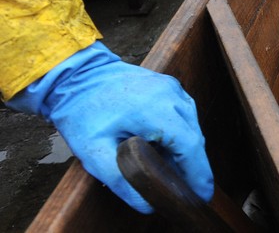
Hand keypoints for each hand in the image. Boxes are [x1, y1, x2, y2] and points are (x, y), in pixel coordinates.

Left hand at [7, 43, 212, 213]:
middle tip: (186, 190)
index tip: (202, 195)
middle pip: (194, 138)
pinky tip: (167, 147)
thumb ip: (121, 180)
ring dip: (186, 149)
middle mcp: (171, 95)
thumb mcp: (93, 152)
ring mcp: (173, 88)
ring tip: (173, 170)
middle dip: (193, 166)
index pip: (189, 146)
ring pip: (192, 126)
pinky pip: (184, 114)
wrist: (76, 75)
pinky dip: (180, 132)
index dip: (199, 173)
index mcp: (155, 110)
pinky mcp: (170, 86)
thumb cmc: (82, 112)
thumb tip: (147, 204)